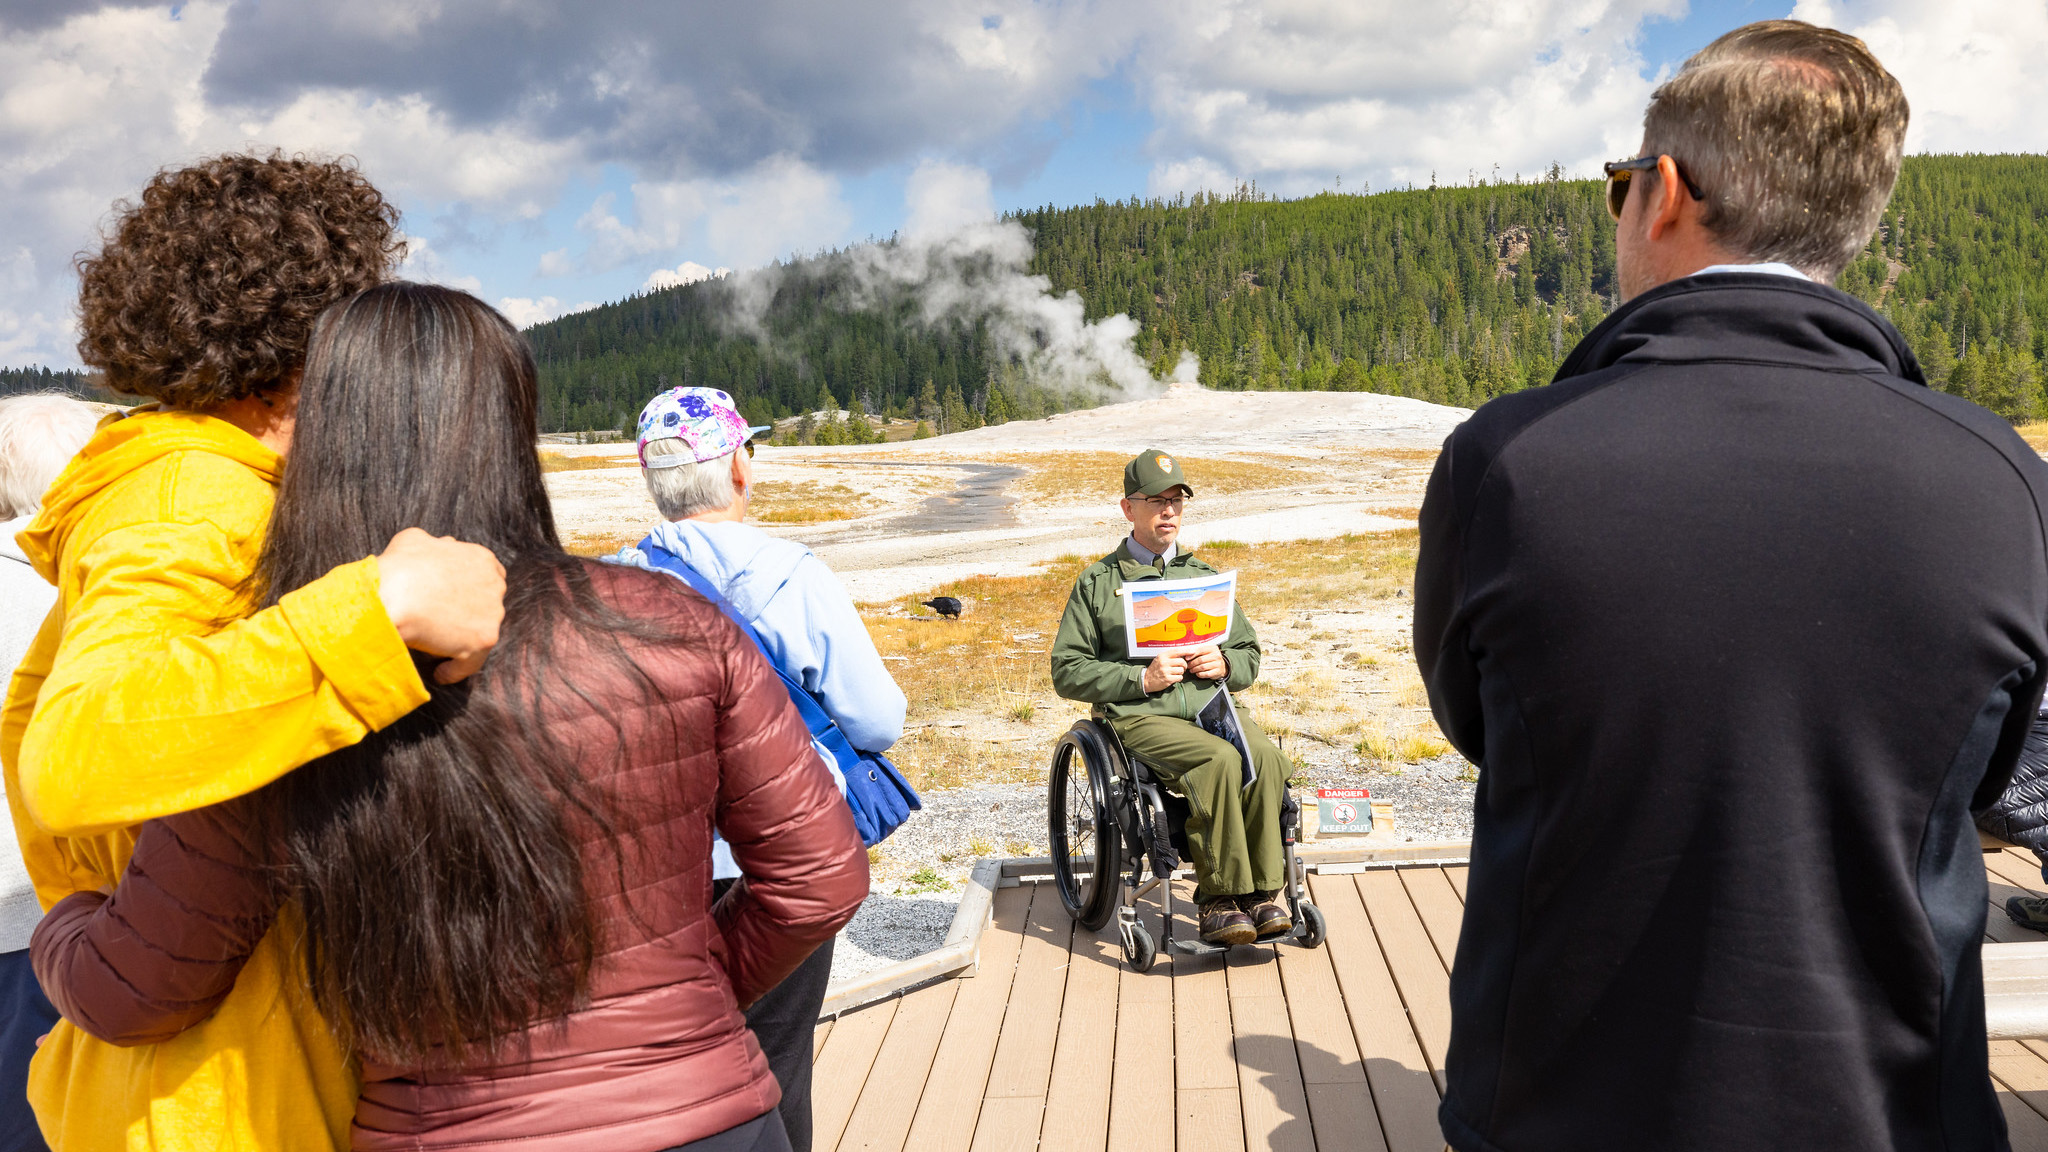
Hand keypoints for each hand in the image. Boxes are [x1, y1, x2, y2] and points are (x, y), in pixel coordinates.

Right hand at [375, 528, 506, 684]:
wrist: (392, 597)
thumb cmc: (399, 568)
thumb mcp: (415, 540)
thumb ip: (436, 545)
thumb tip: (444, 545)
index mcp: (482, 559)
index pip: (488, 576)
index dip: (471, 589)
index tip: (456, 600)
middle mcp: (494, 585)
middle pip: (488, 604)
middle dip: (470, 614)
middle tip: (445, 625)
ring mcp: (492, 614)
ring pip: (479, 633)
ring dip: (461, 643)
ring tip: (438, 651)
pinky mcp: (484, 640)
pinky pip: (471, 662)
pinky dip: (455, 670)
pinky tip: (441, 674)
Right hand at [1142, 652, 1187, 693]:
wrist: (1146, 680)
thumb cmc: (1155, 669)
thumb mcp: (1160, 659)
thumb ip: (1170, 656)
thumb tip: (1184, 653)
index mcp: (1163, 656)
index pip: (1177, 651)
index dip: (1186, 651)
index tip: (1193, 651)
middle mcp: (1164, 662)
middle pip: (1182, 662)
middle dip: (1184, 666)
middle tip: (1181, 668)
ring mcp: (1165, 671)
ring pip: (1181, 670)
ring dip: (1181, 672)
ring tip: (1175, 673)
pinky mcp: (1167, 679)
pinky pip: (1179, 677)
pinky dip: (1178, 678)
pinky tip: (1173, 678)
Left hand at [1185, 645, 1228, 681]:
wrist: (1222, 667)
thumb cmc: (1210, 658)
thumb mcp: (1206, 652)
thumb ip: (1197, 651)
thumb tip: (1187, 655)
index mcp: (1213, 648)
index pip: (1201, 650)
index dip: (1192, 654)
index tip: (1186, 658)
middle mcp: (1217, 655)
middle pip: (1201, 660)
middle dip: (1192, 663)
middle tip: (1188, 666)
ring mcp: (1218, 664)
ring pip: (1203, 667)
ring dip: (1195, 669)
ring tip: (1191, 670)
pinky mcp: (1218, 671)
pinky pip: (1206, 674)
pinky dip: (1200, 674)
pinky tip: (1197, 673)